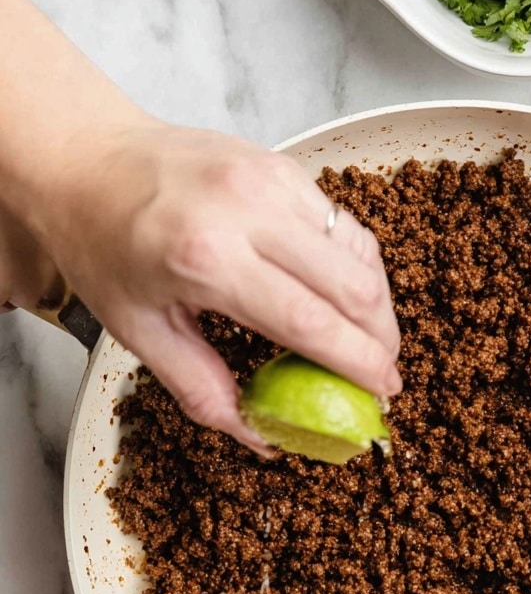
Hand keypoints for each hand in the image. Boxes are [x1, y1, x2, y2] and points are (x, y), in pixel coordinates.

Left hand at [34, 120, 401, 452]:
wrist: (83, 157)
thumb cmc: (102, 243)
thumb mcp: (138, 330)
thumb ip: (203, 388)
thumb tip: (262, 436)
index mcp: (206, 259)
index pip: (310, 321)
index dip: (358, 362)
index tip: (383, 390)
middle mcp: (248, 211)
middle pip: (353, 285)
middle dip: (383, 338)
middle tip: (384, 371)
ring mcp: (271, 179)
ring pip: (359, 250)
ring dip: (378, 302)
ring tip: (371, 337)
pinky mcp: (282, 164)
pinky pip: (342, 222)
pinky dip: (356, 264)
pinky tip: (346, 292)